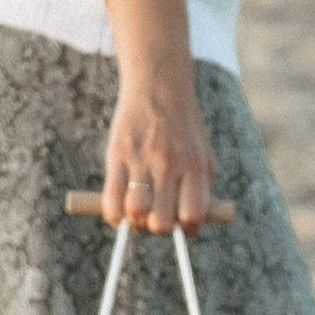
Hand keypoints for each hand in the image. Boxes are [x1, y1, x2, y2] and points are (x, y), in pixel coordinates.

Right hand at [103, 0, 213, 231]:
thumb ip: (201, 189)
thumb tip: (189, 226)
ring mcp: (142, 160)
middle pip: (162, 222)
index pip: (193, 216)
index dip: (188, 228)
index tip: (183, 223)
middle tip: (156, 217)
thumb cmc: (184, 128)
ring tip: (137, 212)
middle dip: (158, 228)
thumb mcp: (203, 155)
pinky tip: (118, 211)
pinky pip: (111, 199)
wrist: (159, 86)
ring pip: (135, 213)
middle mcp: (170, 165)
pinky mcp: (117, 154)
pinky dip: (113, 214)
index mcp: (195, 167)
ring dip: (135, 222)